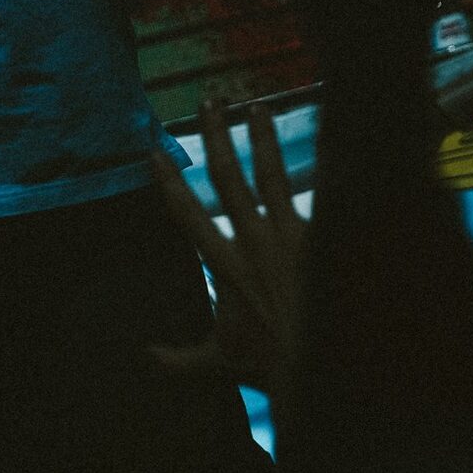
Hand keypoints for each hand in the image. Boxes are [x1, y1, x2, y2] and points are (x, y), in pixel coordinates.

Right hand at [151, 98, 305, 399]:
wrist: (318, 369)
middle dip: (217, 138)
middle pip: (230, 180)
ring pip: (272, 178)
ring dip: (262, 140)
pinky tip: (327, 143)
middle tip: (209, 103)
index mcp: (225, 266)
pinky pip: (318, 199)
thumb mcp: (218, 362)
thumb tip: (145, 357)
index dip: (171, 183)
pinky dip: (320, 171)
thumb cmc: (267, 365)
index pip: (189, 215)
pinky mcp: (319, 242)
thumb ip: (179, 359)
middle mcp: (254, 243)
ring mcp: (290, 239)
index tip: (156, 152)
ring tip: (257, 107)